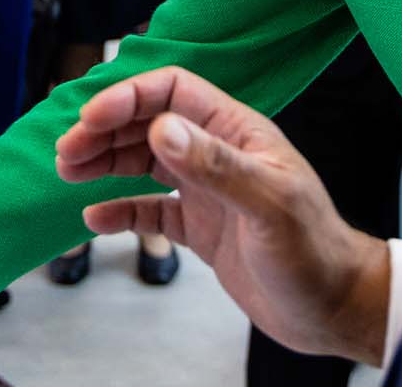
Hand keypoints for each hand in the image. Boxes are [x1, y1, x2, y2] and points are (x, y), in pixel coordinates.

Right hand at [56, 66, 390, 365]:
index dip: (127, 98)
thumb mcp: (268, 205)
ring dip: (103, 163)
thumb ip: (216, 165)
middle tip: (67, 153)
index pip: (171, 91)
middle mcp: (218, 154)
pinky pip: (149, 209)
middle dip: (104, 132)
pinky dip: (119, 210)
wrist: (334, 310)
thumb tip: (161, 128)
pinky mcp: (200, 226)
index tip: (90, 120)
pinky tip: (96, 219)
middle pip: (148, 123)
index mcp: (237, 131)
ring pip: (142, 161)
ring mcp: (207, 190)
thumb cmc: (314, 254)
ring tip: (69, 172)